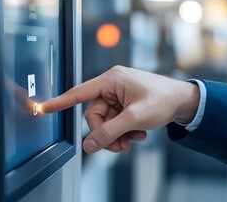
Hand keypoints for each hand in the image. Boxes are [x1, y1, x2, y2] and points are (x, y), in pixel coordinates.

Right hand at [38, 66, 198, 153]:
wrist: (183, 101)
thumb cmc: (164, 100)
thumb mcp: (135, 118)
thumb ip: (110, 132)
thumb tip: (89, 145)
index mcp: (111, 80)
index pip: (79, 93)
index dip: (60, 102)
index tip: (43, 108)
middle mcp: (112, 85)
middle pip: (94, 115)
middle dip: (107, 133)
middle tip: (122, 146)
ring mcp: (118, 94)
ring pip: (105, 121)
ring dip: (117, 134)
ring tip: (134, 139)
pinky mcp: (124, 102)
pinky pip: (114, 120)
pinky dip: (124, 130)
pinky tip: (138, 133)